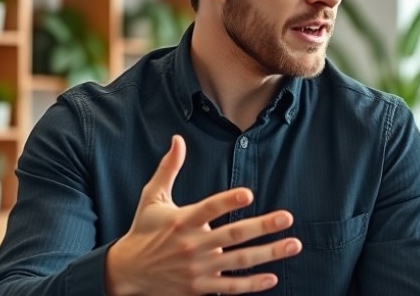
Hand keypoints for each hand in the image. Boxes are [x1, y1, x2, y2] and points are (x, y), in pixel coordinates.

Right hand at [105, 135, 301, 294]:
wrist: (125, 273)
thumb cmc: (143, 231)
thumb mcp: (152, 198)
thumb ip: (169, 169)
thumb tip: (178, 139)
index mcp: (182, 220)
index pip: (208, 209)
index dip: (227, 201)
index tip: (249, 194)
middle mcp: (193, 245)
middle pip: (233, 235)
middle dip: (262, 226)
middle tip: (287, 217)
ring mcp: (198, 269)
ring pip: (239, 261)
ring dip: (269, 253)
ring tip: (294, 244)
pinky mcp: (199, 288)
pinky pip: (230, 288)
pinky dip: (252, 285)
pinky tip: (273, 276)